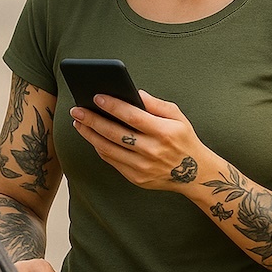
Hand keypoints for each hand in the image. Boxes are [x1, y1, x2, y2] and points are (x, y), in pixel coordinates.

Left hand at [71, 90, 203, 191]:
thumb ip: (155, 104)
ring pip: (108, 149)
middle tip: (77, 109)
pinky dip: (99, 147)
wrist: (194, 174)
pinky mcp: (136, 178)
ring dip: (90, 134)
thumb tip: (133, 93)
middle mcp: (152, 151)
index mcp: (164, 132)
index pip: (132, 116)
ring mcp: (143, 167)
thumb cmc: (183, 139)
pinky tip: (92, 137)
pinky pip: (112, 161)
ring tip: (79, 122)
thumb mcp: (177, 116)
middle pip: (114, 133)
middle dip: (92, 120)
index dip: (113, 106)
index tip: (96, 97)